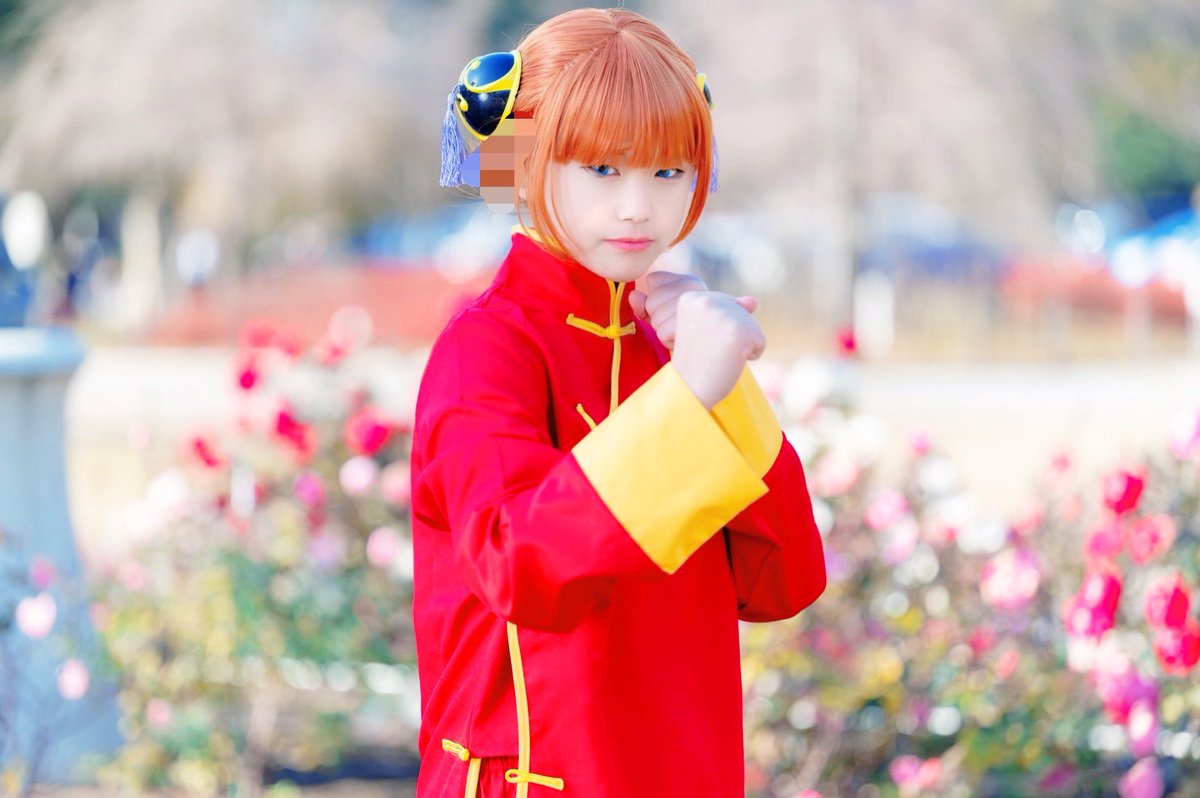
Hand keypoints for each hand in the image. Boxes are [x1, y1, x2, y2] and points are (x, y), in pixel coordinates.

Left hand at [629, 270, 757, 349]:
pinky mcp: (698, 323)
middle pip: (652, 300)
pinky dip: (669, 342)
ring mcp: (700, 304)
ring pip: (656, 318)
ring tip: (683, 334)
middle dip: (658, 319)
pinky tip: (684, 342)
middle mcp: (697, 287)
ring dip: (664, 332)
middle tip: (679, 327)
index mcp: (691, 280)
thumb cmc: (689, 334)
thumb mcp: (665, 316)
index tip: (672, 312)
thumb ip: (647, 304)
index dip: (655, 299)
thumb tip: (633, 295)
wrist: (715, 358)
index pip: (654, 280)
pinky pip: (663, 333)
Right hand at [671, 290, 766, 409]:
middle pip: (741, 312)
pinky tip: (730, 361)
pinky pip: (761, 342)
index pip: (726, 303)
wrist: (689, 389)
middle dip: (733, 335)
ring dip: (742, 345)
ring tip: (718, 356)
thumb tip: (753, 301)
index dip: (719, 328)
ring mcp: (724, 315)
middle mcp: (707, 301)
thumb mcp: (707, 329)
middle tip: (710, 351)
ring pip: (753, 326)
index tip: (700, 340)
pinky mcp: (740, 331)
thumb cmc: (697, 361)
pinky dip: (751, 355)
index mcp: (693, 298)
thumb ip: (728, 310)